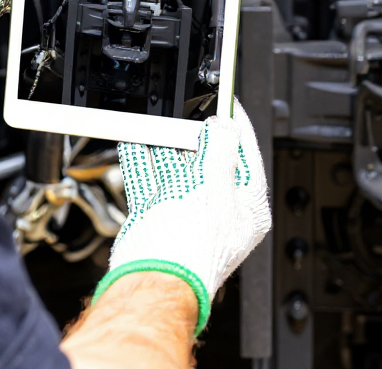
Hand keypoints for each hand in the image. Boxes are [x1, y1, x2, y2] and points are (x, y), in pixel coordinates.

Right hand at [94, 100, 270, 334]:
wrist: (155, 277)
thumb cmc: (194, 247)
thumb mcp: (216, 185)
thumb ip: (220, 149)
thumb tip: (224, 127)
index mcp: (245, 207)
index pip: (246, 156)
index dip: (239, 127)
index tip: (230, 104)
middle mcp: (217, 210)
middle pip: (208, 160)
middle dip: (194, 136)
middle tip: (188, 113)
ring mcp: (186, 213)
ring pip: (175, 168)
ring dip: (165, 146)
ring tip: (159, 124)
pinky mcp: (157, 216)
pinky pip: (149, 180)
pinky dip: (141, 161)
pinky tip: (135, 144)